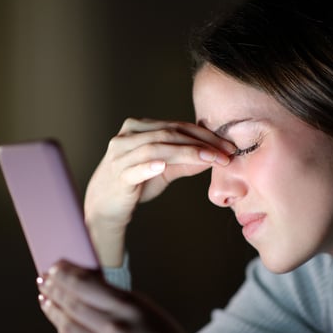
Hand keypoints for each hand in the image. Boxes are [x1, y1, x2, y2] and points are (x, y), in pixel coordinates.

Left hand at [37, 260, 245, 332]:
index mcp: (132, 307)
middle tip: (43, 278)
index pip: (88, 285)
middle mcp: (116, 326)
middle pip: (73, 303)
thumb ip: (124, 305)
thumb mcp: (152, 315)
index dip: (66, 275)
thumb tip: (96, 292)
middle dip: (54, 289)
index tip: (56, 266)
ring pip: (69, 325)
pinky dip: (64, 332)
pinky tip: (60, 325)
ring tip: (44, 298)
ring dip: (53, 310)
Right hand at [85, 118, 235, 265]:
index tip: (227, 146)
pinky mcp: (117, 175)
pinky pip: (134, 168)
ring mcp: (120, 155)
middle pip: (169, 134)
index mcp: (138, 128)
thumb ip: (186, 161)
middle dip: (201, 143)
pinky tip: (162, 165)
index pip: (177, 126)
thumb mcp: (164, 170)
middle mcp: (127, 136)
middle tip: (224, 154)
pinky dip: (148, 166)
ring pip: (156, 148)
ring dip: (186, 153)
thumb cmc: (135, 184)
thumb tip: (216, 157)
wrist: (105, 206)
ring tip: (208, 160)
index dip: (204, 135)